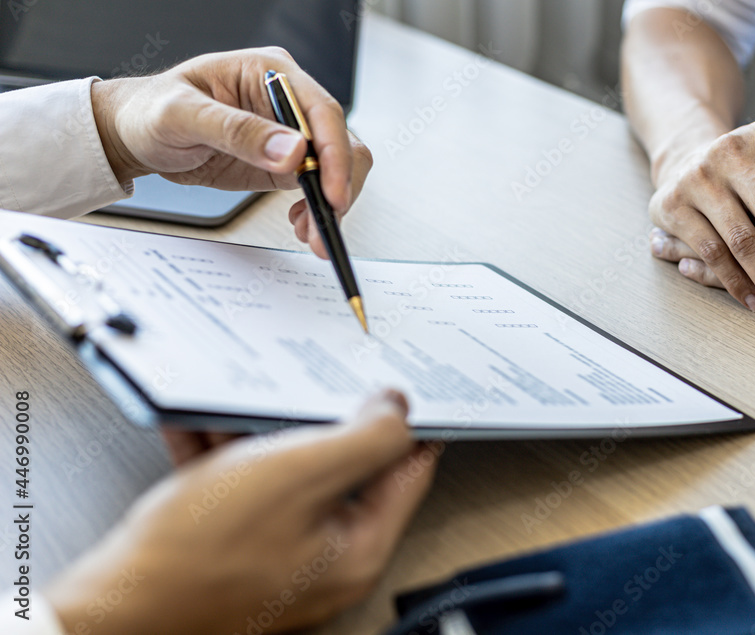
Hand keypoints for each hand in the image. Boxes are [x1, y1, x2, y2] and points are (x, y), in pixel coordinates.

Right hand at [44, 390, 436, 634]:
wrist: (112, 607)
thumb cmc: (200, 555)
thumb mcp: (298, 476)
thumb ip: (364, 440)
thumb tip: (398, 411)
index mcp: (357, 549)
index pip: (407, 472)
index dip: (410, 423)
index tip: (402, 389)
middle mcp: (324, 560)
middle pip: (345, 470)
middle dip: (325, 419)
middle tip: (321, 380)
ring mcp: (277, 556)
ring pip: (286, 474)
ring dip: (265, 431)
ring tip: (248, 398)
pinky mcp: (232, 551)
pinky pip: (240, 486)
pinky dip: (225, 451)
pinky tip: (203, 423)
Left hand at [91, 47, 371, 258]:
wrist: (136, 134)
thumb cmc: (151, 110)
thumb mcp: (183, 114)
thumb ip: (237, 130)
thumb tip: (293, 150)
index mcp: (271, 72)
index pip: (321, 111)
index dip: (334, 154)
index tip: (331, 192)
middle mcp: (289, 102)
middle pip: (340, 142)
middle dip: (337, 186)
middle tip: (323, 223)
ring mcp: (290, 134)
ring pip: (336, 169)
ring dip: (330, 204)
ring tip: (311, 232)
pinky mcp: (286, 162)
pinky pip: (319, 186)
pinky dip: (318, 210)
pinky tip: (301, 223)